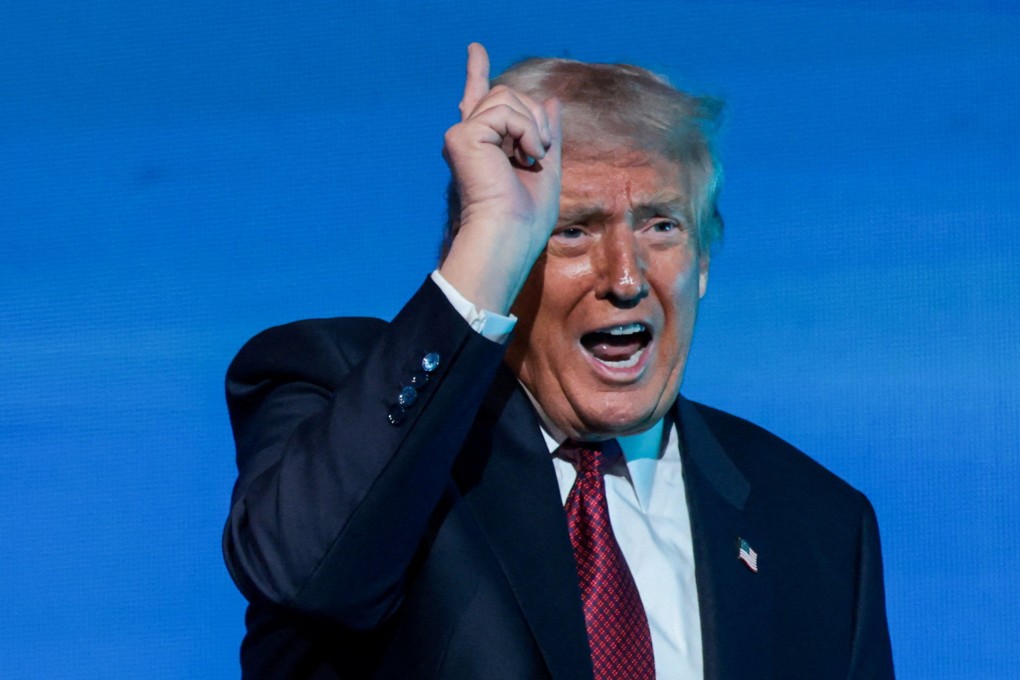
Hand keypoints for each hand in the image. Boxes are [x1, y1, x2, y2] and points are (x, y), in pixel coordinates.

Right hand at [439, 43, 561, 314]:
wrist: (509, 236)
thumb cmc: (526, 218)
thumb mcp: (546, 167)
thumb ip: (546, 133)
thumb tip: (551, 101)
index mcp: (484, 146)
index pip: (478, 99)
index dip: (476, 71)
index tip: (475, 49)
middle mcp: (467, 138)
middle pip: (507, 94)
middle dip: (533, 116)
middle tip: (539, 151)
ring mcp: (462, 136)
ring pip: (506, 96)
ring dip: (532, 125)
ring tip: (534, 157)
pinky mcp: (461, 137)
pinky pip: (504, 112)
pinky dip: (526, 131)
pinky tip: (527, 156)